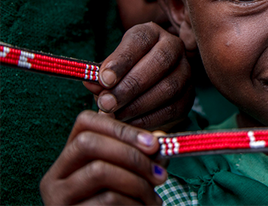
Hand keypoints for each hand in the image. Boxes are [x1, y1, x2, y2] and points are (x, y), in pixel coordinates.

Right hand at [40, 111, 166, 205]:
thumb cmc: (119, 205)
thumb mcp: (128, 175)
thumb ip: (141, 155)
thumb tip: (159, 139)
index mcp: (70, 157)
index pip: (86, 122)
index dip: (122, 128)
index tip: (154, 144)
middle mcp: (56, 175)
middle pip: (88, 143)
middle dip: (131, 155)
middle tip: (160, 173)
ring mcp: (57, 197)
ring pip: (98, 170)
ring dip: (138, 183)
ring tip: (154, 198)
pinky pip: (105, 200)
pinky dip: (133, 203)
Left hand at [84, 22, 194, 130]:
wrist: (145, 89)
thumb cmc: (123, 73)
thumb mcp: (110, 67)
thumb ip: (101, 74)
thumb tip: (92, 83)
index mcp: (152, 33)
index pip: (140, 40)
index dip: (122, 60)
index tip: (103, 80)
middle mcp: (174, 48)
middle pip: (160, 62)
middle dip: (131, 85)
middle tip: (107, 103)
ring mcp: (186, 72)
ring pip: (169, 87)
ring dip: (138, 105)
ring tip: (115, 115)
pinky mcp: (189, 97)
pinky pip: (173, 109)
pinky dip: (149, 119)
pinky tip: (130, 123)